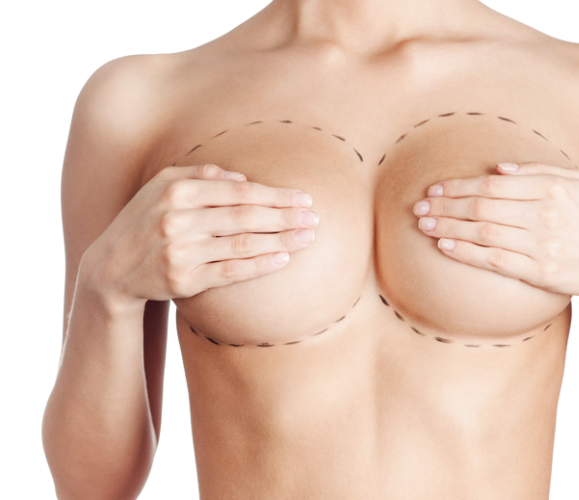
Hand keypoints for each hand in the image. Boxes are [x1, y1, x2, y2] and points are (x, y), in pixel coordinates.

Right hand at [82, 164, 318, 305]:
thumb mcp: (161, 188)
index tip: (304, 198)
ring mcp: (181, 251)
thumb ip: (200, 176)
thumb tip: (242, 177)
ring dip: (280, 241)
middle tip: (314, 219)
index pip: (239, 191)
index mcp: (177, 191)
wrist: (111, 269)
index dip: (275, 195)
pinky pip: (230, 272)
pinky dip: (259, 265)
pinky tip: (282, 259)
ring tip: (307, 238)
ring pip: (242, 244)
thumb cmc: (145, 222)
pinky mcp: (184, 280)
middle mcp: (178, 219)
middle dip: (285, 217)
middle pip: (245, 216)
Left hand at [411, 162, 578, 300]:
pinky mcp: (540, 271)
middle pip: (482, 206)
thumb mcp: (578, 185)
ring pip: (483, 232)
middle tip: (419, 207)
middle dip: (446, 205)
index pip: (492, 185)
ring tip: (425, 225)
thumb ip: (538, 172)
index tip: (435, 188)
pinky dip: (467, 252)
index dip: (459, 186)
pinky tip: (446, 247)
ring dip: (449, 227)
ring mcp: (542, 244)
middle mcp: (546, 214)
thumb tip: (498, 169)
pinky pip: (494, 260)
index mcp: (552, 188)